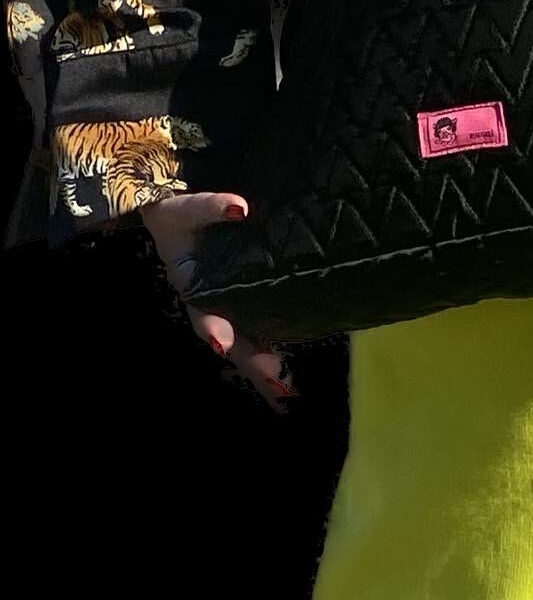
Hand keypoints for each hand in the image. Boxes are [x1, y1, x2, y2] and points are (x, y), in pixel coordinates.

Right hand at [140, 191, 297, 412]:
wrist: (176, 216)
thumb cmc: (179, 215)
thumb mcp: (186, 208)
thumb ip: (209, 206)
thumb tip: (239, 207)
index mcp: (191, 282)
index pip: (202, 306)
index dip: (211, 325)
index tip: (221, 343)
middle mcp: (207, 302)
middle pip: (228, 339)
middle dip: (251, 362)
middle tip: (278, 386)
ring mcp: (225, 308)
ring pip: (243, 344)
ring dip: (263, 370)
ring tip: (288, 393)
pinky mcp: (242, 306)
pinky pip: (256, 334)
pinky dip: (270, 357)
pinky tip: (289, 379)